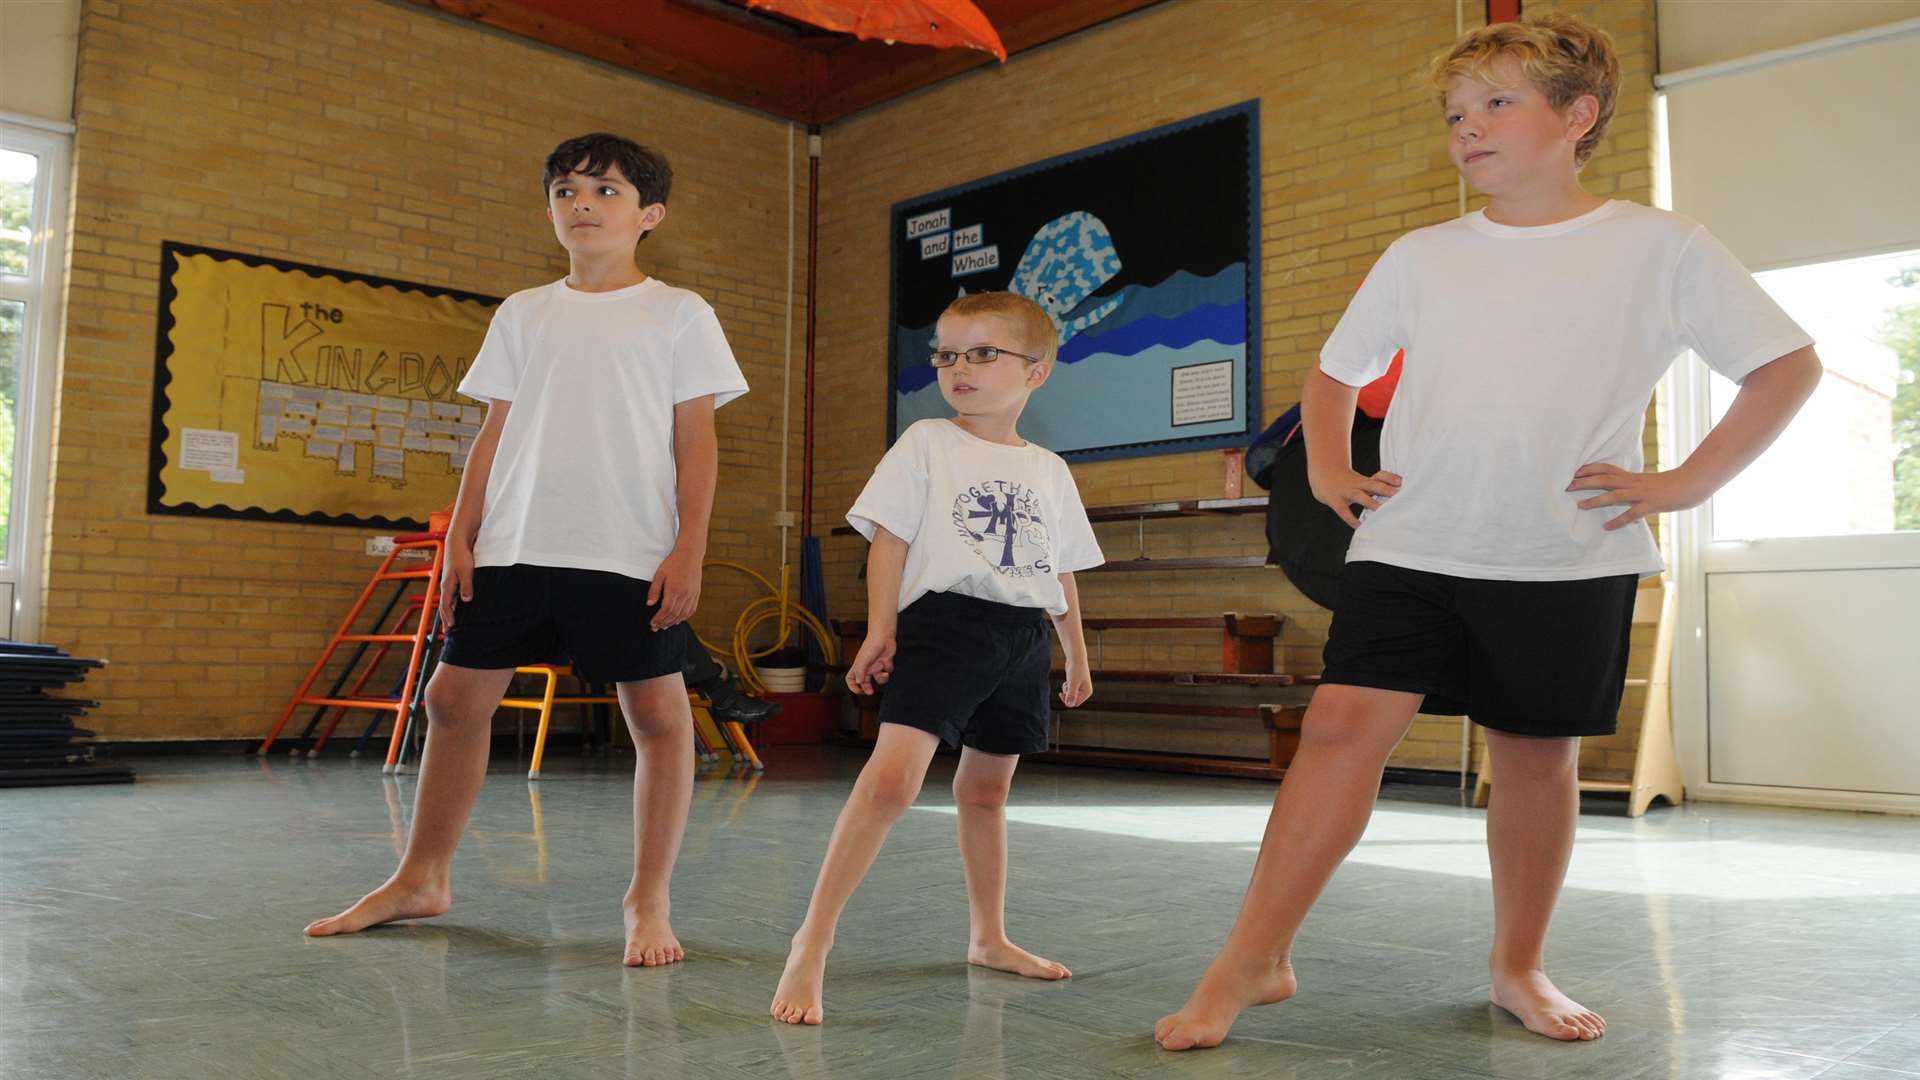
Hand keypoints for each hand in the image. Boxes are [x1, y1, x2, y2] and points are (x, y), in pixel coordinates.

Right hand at [438, 539, 474, 628]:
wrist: (457, 542)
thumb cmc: (461, 556)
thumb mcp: (466, 572)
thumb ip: (466, 586)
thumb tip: (466, 600)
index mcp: (447, 585)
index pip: (446, 606)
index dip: (448, 617)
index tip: (451, 628)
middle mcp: (446, 586)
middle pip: (444, 606)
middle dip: (446, 619)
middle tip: (448, 632)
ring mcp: (449, 582)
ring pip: (447, 601)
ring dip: (448, 612)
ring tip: (451, 623)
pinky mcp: (454, 579)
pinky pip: (451, 595)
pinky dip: (452, 604)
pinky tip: (456, 607)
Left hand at [647, 545, 701, 629]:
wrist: (690, 555)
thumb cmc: (673, 563)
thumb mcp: (660, 574)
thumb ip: (654, 590)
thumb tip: (649, 604)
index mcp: (674, 589)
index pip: (666, 609)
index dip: (659, 618)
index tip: (652, 623)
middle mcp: (684, 594)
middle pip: (674, 614)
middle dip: (664, 623)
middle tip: (656, 628)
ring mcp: (692, 594)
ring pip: (683, 614)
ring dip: (674, 622)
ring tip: (665, 626)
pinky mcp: (696, 593)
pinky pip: (691, 609)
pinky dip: (685, 617)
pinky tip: (678, 620)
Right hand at [845, 634, 895, 694]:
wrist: (884, 636)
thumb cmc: (871, 646)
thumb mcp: (863, 660)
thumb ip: (860, 672)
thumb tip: (859, 683)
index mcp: (858, 666)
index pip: (851, 678)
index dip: (852, 686)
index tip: (858, 691)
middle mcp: (867, 667)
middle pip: (864, 682)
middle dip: (867, 689)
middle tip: (870, 692)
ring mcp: (876, 666)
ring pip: (878, 679)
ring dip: (881, 679)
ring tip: (884, 674)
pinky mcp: (885, 663)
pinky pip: (887, 672)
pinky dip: (888, 670)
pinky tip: (887, 663)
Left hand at [1059, 655, 1091, 707]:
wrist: (1075, 659)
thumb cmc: (1075, 670)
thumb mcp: (1072, 683)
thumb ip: (1071, 694)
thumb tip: (1069, 704)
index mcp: (1087, 692)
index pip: (1076, 703)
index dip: (1068, 700)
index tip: (1061, 693)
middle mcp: (1085, 692)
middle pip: (1073, 700)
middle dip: (1067, 695)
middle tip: (1065, 686)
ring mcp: (1080, 689)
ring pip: (1070, 696)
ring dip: (1066, 690)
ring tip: (1067, 682)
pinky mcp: (1076, 685)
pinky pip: (1069, 691)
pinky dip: (1066, 687)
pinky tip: (1067, 681)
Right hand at [1308, 466, 1401, 528]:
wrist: (1323, 475)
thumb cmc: (1346, 482)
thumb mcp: (1360, 481)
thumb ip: (1374, 488)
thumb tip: (1394, 498)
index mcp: (1365, 480)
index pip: (1380, 475)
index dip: (1390, 478)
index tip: (1402, 482)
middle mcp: (1357, 485)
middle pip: (1373, 484)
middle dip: (1385, 489)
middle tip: (1397, 494)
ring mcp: (1346, 492)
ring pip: (1360, 496)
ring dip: (1370, 502)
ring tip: (1380, 509)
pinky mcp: (1336, 501)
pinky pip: (1345, 512)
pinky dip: (1352, 520)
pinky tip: (1359, 527)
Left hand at [1567, 463, 1708, 530]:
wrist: (1693, 483)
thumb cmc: (1670, 484)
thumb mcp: (1647, 481)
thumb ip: (1631, 484)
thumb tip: (1617, 488)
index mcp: (1632, 476)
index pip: (1606, 469)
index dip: (1589, 469)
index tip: (1571, 471)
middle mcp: (1634, 482)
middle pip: (1605, 479)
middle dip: (1584, 482)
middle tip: (1565, 486)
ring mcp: (1643, 493)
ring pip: (1615, 495)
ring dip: (1596, 500)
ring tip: (1580, 506)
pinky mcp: (1652, 504)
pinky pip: (1633, 513)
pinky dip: (1619, 520)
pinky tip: (1607, 527)